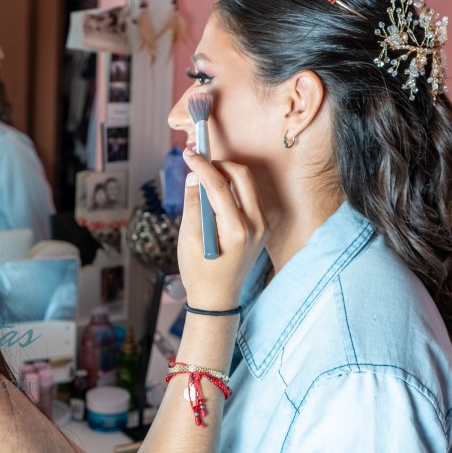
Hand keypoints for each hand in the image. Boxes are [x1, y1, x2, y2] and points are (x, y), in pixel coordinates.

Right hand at [178, 147, 267, 310]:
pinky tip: (216, 190)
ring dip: (227, 174)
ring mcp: (263, 227)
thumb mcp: (188, 239)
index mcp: (236, 231)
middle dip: (220, 163)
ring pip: (248, 184)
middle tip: (200, 161)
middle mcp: (256, 226)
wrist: (217, 299)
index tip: (189, 153)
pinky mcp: (263, 228)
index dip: (202, 165)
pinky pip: (249, 197)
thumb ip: (194, 204)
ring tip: (205, 174)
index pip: (219, 185)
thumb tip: (194, 177)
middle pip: (242, 176)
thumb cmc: (199, 273)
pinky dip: (233, 188)